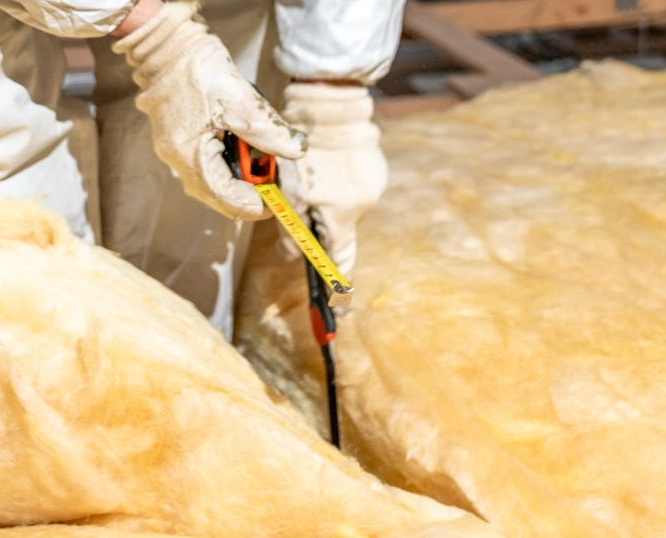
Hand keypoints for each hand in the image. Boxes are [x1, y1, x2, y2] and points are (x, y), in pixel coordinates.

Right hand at [114, 2, 305, 219]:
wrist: (166, 44)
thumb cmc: (197, 68)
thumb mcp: (241, 100)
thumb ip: (269, 131)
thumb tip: (295, 151)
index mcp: (190, 156)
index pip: (226, 199)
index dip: (255, 205)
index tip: (277, 202)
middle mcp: (178, 159)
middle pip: (219, 192)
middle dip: (249, 188)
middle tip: (274, 175)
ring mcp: (175, 149)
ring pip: (213, 177)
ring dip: (239, 172)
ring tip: (261, 156)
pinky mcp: (179, 137)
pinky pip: (206, 160)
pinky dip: (227, 158)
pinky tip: (242, 142)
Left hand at [279, 82, 384, 276]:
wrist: (330, 104)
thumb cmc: (305, 150)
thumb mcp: (290, 191)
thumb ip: (293, 228)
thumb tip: (291, 254)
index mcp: (342, 214)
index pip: (341, 260)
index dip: (338, 284)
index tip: (339, 305)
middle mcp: (364, 204)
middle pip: (340, 229)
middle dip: (322, 224)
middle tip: (305, 205)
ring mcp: (373, 183)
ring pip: (346, 205)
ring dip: (330, 199)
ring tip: (315, 174)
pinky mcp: (375, 166)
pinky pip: (354, 185)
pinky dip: (340, 181)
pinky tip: (328, 162)